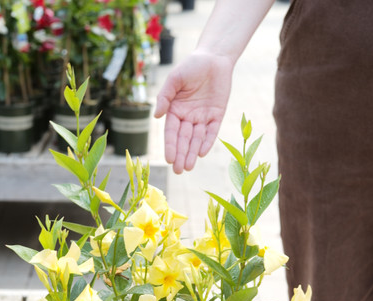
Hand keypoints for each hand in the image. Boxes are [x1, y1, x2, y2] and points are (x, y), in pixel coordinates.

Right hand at [154, 51, 232, 173]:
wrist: (214, 57)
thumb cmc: (191, 66)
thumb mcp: (175, 79)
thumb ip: (165, 96)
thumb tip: (156, 116)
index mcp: (175, 110)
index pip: (171, 132)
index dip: (170, 146)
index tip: (169, 159)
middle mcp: (188, 117)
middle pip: (183, 140)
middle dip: (181, 155)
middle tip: (178, 170)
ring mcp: (202, 118)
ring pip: (196, 139)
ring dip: (192, 153)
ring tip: (188, 167)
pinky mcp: (216, 116)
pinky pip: (211, 132)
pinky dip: (207, 142)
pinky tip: (202, 153)